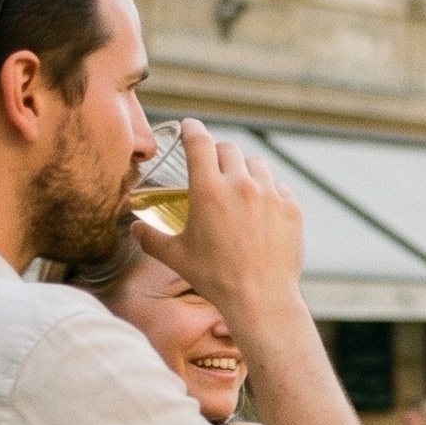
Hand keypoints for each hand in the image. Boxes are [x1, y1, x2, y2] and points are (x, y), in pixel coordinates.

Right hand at [131, 122, 305, 328]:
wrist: (261, 298)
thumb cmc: (214, 278)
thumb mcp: (175, 256)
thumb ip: (150, 237)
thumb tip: (134, 229)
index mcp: (208, 190)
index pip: (199, 141)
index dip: (192, 129)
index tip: (190, 126)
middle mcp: (241, 185)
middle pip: (228, 149)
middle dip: (217, 154)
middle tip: (212, 166)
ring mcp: (271, 194)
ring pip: (255, 164)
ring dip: (244, 170)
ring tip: (237, 188)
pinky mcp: (291, 207)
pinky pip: (278, 186)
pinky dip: (268, 191)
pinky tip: (260, 208)